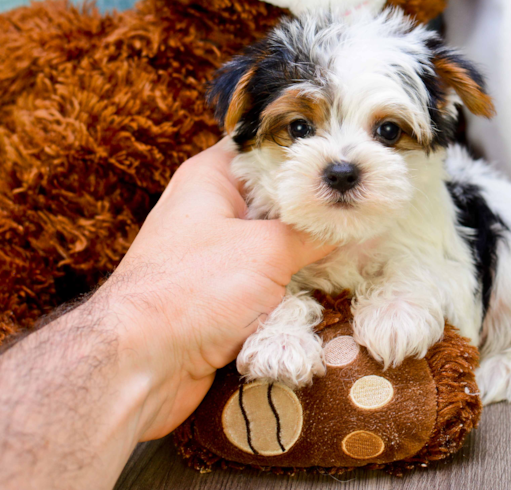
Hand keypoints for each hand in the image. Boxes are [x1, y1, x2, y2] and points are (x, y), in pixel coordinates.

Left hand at [95, 139, 333, 439]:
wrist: (141, 365)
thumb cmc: (192, 289)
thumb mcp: (267, 250)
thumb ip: (314, 231)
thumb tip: (357, 220)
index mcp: (211, 178)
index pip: (267, 145)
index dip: (309, 147)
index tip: (351, 153)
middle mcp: (212, 210)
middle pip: (279, 196)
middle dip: (320, 207)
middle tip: (368, 203)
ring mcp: (218, 254)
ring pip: (278, 242)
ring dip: (312, 251)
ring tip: (363, 244)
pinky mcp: (224, 295)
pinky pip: (271, 280)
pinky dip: (297, 284)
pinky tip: (334, 282)